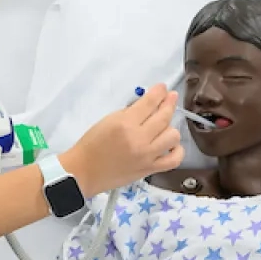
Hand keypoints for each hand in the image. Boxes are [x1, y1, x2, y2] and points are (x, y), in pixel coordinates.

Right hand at [60, 85, 186, 193]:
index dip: (159, 92)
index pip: (149, 103)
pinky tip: (171, 145)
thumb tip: (148, 106)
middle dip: (169, 103)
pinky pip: (174, 160)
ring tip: (164, 127)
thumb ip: (130, 113)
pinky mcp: (149, 169)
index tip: (162, 88)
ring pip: (173, 136)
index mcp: (125, 123)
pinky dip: (177, 151)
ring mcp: (146, 155)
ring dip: (170, 128)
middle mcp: (138, 139)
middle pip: (164, 117)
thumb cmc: (91, 146)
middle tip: (171, 98)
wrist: (84, 172)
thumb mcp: (108, 120)